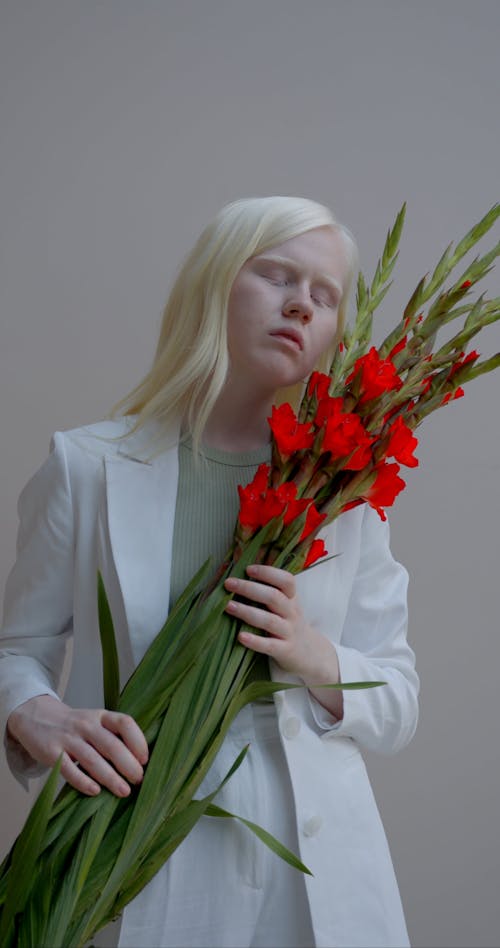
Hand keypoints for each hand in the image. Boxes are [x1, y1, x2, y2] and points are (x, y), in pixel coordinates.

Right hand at [7, 695, 148, 796]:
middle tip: (138, 780)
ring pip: (92, 759)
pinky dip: (83, 782)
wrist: (37, 717)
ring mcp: (67, 738)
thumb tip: (139, 763)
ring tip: (124, 791)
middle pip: (111, 745)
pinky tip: (95, 792)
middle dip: (128, 765)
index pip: (124, 723)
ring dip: (110, 777)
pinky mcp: (51, 752)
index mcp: (101, 716)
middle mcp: (86, 724)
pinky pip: (69, 770)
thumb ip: (113, 736)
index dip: (138, 741)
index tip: (145, 759)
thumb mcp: (95, 722)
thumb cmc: (75, 726)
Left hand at [224, 563, 342, 718]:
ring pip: (269, 620)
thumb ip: (270, 593)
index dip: (268, 573)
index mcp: (292, 599)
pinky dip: (255, 641)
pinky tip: (240, 636)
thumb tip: (239, 577)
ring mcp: (289, 632)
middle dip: (250, 588)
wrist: (310, 654)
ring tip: (228, 606)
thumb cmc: (289, 624)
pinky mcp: (285, 651)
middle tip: (229, 583)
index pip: (286, 581)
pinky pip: (270, 645)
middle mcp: (292, 613)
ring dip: (247, 612)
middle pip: (274, 597)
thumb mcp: (286, 606)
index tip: (248, 569)